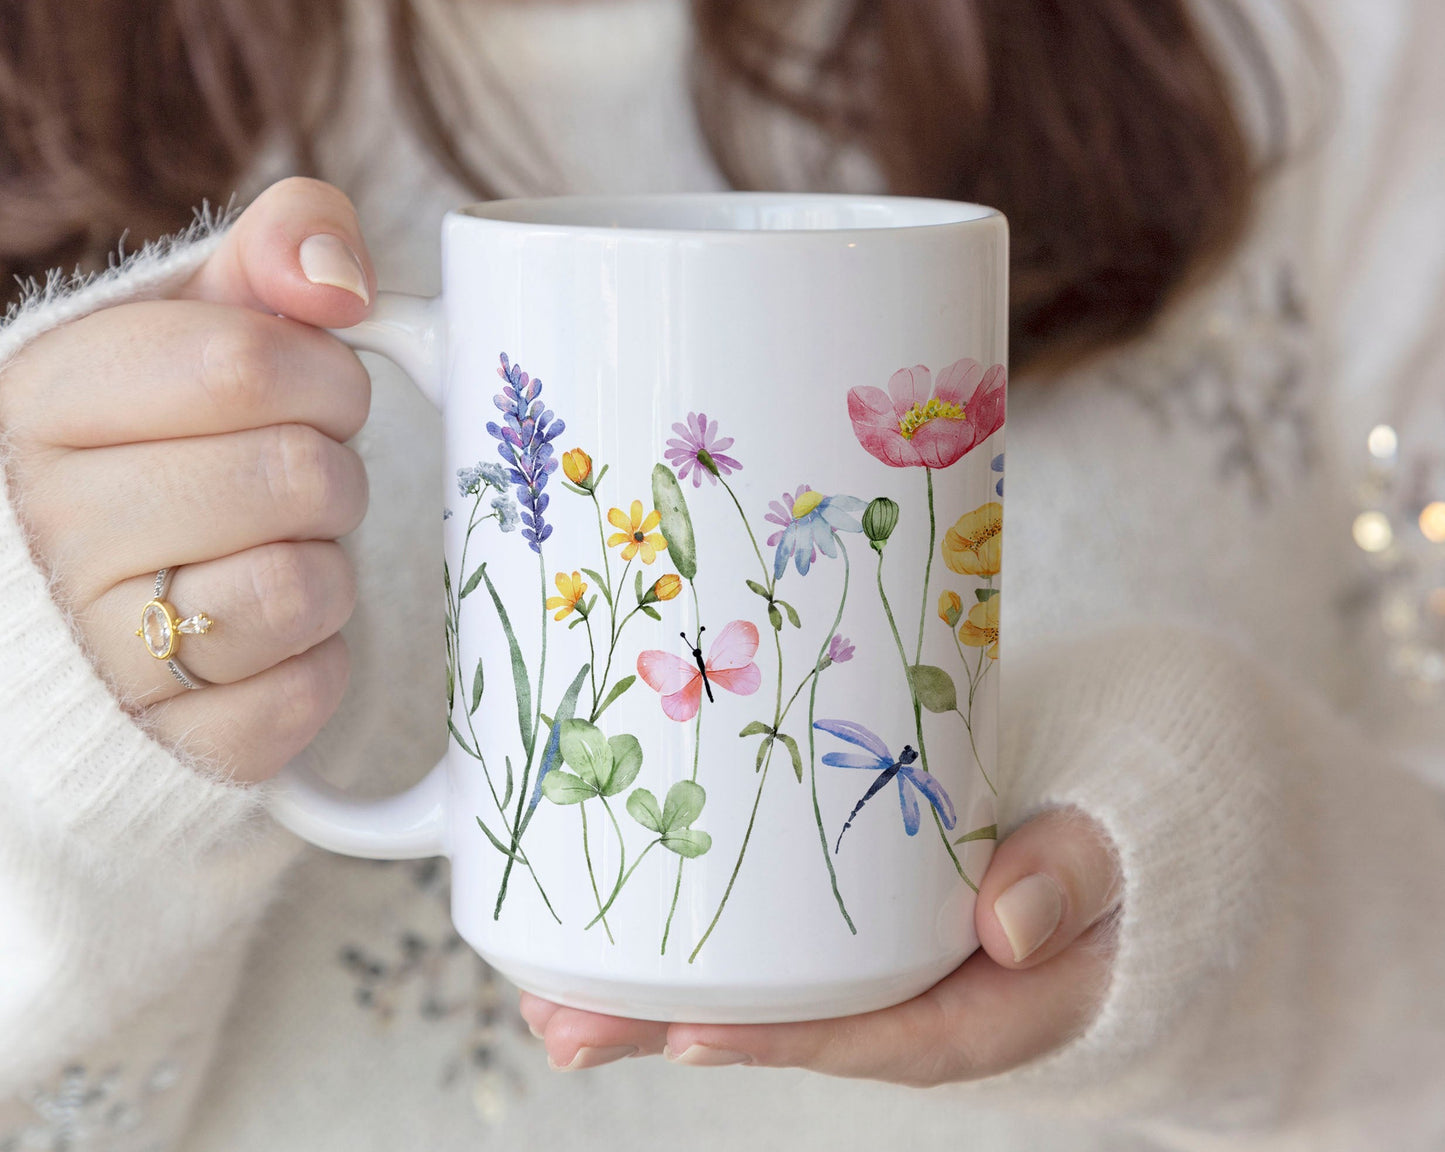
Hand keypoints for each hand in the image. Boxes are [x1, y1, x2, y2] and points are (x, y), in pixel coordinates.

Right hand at [0, 178, 375, 781]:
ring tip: (272, 553)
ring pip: (307, 586)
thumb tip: (337, 275)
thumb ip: (272, 253)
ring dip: (327, 564)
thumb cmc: (170, 445)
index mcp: (41, 403)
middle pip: (294, 475)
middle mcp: (51, 531)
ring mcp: (103, 653)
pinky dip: (319, 659)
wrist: (104, 607)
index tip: (317, 390)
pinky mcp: (178, 743)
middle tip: (295, 481)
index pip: (243, 362)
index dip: (324, 373)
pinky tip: (267, 637)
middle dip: (333, 470)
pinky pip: (311, 690)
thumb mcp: (200, 322)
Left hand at [521, 808, 1121, 1082]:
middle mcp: (910, 995)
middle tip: (561, 1025)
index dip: (780, 1039)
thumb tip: (1013, 923)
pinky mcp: (845, 918)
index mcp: (981, 1004)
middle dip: (668, 1028)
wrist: (1113, 824)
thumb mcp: (1118, 857)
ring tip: (543, 989)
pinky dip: (687, 940)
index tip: (687, 1034)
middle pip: (785, 1023)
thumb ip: (1075, 875)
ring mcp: (870, 957)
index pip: (873, 1034)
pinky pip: (765, 939)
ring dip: (649, 991)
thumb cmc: (1112, 845)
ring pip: (757, 986)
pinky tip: (604, 928)